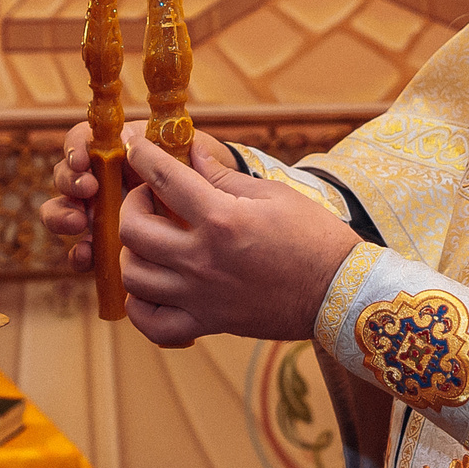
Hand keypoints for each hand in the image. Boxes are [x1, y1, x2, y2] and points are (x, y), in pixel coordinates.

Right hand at [38, 119, 235, 273]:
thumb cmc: (225, 193)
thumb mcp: (220, 176)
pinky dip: (80, 253)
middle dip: (68, 181)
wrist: (235, 232)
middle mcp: (111, 180)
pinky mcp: (111, 247)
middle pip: (69, 175)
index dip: (79, 147)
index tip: (85, 159)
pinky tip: (87, 256)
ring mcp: (107, 214)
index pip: (90, 139)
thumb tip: (197, 152)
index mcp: (130, 150)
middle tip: (87, 190)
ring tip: (79, 222)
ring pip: (67, 212)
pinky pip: (85, 250)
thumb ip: (208, 167)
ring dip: (63, 215)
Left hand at [116, 134, 362, 345]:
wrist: (337, 292)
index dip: (141, 154)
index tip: (132, 144)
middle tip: (147, 198)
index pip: (165, 179)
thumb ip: (225, 178)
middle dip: (131, 205)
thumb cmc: (314, 238)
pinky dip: (140, 307)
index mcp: (222, 219)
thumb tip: (193, 155)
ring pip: (134, 277)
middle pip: (133, 230)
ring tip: (149, 242)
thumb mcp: (273, 195)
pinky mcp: (207, 323)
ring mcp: (201, 296)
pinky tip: (150, 290)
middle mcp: (203, 259)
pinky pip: (152, 323)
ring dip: (132, 253)